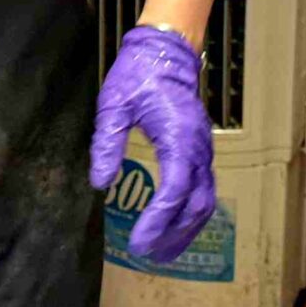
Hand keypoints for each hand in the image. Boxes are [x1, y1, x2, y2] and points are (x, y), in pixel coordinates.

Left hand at [89, 26, 218, 261]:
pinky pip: (202, 189)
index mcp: (179, 137)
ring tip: (164, 253)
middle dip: (174, 235)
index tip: (138, 241)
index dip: (158, 220)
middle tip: (148, 255)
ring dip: (186, 230)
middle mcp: (197, 148)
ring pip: (204, 200)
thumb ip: (107, 143)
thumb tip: (101, 182)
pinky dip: (191, 214)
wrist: (165, 51)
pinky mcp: (199, 150)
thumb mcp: (114, 105)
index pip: (174, 190)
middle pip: (195, 204)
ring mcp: (203, 149)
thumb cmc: (139, 74)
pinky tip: (174, 227)